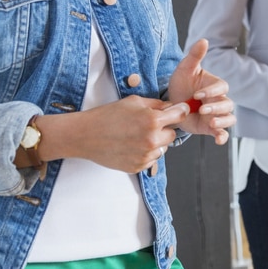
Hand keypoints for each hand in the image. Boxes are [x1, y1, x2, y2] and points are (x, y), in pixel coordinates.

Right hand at [41, 95, 189, 173]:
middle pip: (172, 134)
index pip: (180, 116)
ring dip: (155, 142)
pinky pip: (151, 159)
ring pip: (162, 148)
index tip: (181, 110)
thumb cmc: (107, 115)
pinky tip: (131, 145)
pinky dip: (146, 153)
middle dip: (164, 129)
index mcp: (153, 121)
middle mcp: (152, 140)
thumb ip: (156, 104)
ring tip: (136, 136)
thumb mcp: (133, 101)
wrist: (86, 135)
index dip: (181, 111)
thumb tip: (172, 107)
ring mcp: (145, 155)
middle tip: (148, 125)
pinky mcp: (138, 167)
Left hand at [169, 39, 235, 144]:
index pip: (221, 88)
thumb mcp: (184, 69)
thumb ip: (194, 56)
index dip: (211, 91)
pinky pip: (221, 133)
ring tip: (211, 123)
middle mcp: (218, 100)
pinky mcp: (210, 128)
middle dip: (216, 108)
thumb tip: (204, 40)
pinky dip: (222, 137)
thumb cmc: (181, 83)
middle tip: (202, 109)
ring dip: (222, 121)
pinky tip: (218, 139)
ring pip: (229, 118)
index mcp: (215, 86)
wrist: (170, 102)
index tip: (197, 94)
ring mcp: (215, 115)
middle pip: (228, 104)